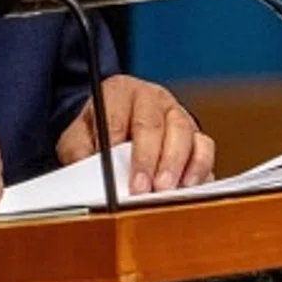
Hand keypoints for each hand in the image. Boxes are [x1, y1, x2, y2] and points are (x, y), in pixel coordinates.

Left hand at [57, 75, 215, 194]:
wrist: (116, 130)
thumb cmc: (97, 133)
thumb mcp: (77, 137)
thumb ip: (78, 150)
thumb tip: (87, 170)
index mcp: (120, 91)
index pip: (118, 114)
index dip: (115, 142)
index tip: (113, 169)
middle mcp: (153, 98)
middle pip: (154, 124)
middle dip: (148, 159)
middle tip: (141, 188)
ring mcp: (178, 114)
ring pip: (183, 132)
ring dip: (175, 164)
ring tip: (164, 190)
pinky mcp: (196, 135)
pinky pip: (204, 147)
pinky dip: (199, 167)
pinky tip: (187, 186)